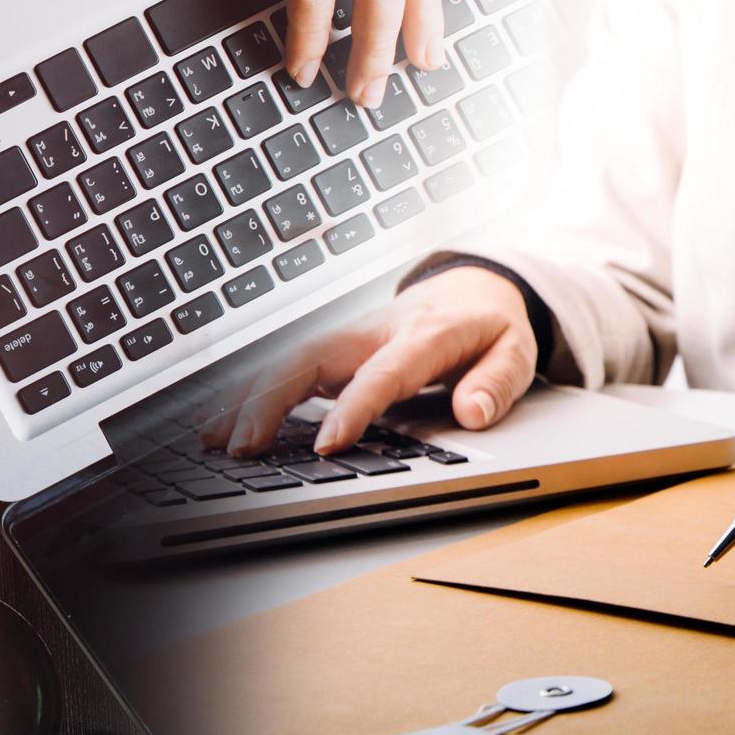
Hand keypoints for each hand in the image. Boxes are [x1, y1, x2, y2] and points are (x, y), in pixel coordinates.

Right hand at [204, 266, 535, 456]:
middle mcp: (375, 331)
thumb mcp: (516, 352)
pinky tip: (222, 422)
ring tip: (218, 440)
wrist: (474, 288)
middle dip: (272, 398)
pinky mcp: (333, 348)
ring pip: (288, 359)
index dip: (353, 406)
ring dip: (250, 397)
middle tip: (245, 446)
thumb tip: (473, 412)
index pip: (382, 372)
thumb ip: (498, 382)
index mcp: (424, 334)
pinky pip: (286, 366)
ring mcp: (348, 337)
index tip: (328, 444)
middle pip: (312, 356)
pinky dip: (251, 393)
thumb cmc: (490, 326)